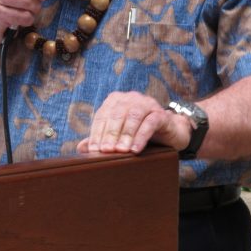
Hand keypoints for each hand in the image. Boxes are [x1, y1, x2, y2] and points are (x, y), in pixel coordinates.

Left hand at [76, 91, 191, 154]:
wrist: (170, 131)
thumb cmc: (139, 132)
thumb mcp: (119, 136)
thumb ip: (101, 138)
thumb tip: (81, 148)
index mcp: (115, 100)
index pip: (102, 116)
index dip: (96, 133)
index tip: (93, 150)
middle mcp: (129, 98)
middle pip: (116, 115)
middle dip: (110, 134)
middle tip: (106, 151)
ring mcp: (146, 103)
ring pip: (133, 117)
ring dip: (125, 135)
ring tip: (121, 151)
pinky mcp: (161, 114)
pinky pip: (149, 123)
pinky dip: (141, 136)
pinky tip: (136, 149)